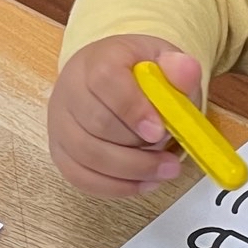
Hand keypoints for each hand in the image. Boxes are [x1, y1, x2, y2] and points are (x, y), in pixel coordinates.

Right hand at [49, 35, 202, 195]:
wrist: (109, 78)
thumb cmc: (138, 73)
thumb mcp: (163, 62)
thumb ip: (178, 68)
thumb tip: (187, 70)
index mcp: (96, 60)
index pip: (104, 81)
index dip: (132, 108)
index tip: (159, 131)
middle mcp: (70, 90)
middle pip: (95, 124)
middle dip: (137, 149)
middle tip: (171, 161)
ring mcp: (60, 123)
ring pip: (87, 155)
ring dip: (130, 171)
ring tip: (164, 172)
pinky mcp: (60, 151)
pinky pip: (81, 177)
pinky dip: (115, 186)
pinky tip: (144, 183)